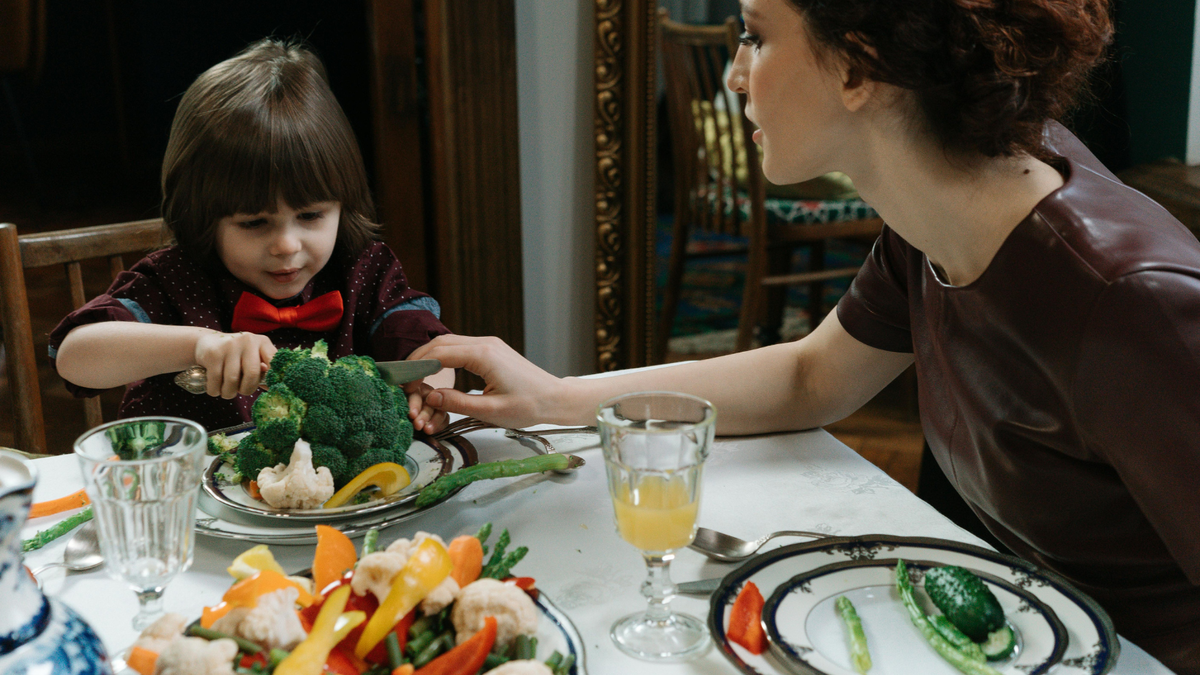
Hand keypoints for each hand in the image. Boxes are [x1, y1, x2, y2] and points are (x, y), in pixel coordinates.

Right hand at [194, 331, 275, 398]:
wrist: (207, 342)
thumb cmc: (235, 356)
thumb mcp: (252, 358)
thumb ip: (262, 371)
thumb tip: (272, 388)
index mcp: (262, 342)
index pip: (274, 360)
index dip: (274, 377)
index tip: (271, 388)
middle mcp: (248, 341)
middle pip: (252, 374)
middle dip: (247, 389)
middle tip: (242, 391)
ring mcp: (230, 346)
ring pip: (232, 380)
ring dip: (229, 393)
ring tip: (227, 391)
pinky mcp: (213, 354)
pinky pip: (216, 382)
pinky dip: (215, 391)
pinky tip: (215, 388)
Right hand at [406, 335, 568, 427]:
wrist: (555, 398)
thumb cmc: (529, 406)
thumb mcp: (490, 411)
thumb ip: (457, 403)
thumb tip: (430, 396)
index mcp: (483, 355)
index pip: (439, 354)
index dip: (417, 368)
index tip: (403, 382)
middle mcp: (485, 343)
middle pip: (441, 343)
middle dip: (418, 358)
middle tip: (403, 377)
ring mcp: (489, 344)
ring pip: (450, 342)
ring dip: (430, 356)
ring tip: (415, 375)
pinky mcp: (492, 350)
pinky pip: (461, 347)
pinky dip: (443, 356)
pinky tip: (435, 371)